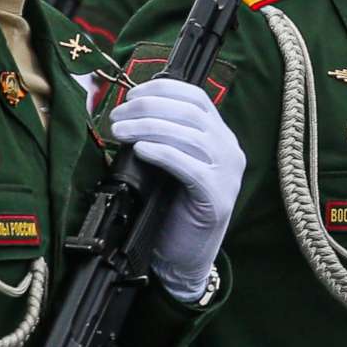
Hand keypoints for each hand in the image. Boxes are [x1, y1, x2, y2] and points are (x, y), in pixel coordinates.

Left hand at [109, 79, 242, 303]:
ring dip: (148, 127)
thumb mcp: (170, 164)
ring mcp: (228, 174)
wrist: (184, 257)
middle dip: (148, 107)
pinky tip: (141, 150)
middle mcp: (229, 150)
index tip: (131, 95)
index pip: (197, 98)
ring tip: (120, 132)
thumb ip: (163, 137)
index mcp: (220, 137)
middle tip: (117, 116)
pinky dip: (162, 153)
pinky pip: (189, 166)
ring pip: (189, 135)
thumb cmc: (172, 209)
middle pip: (190, 113)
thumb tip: (129, 110)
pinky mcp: (217, 197)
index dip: (163, 90)